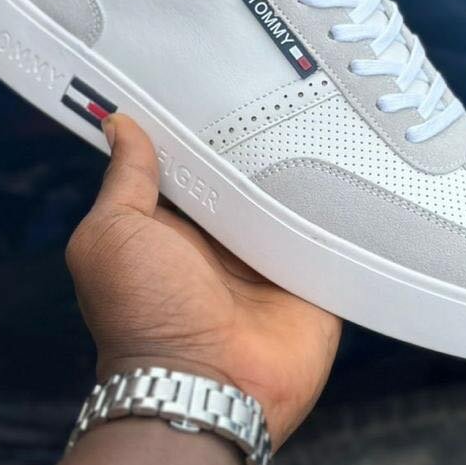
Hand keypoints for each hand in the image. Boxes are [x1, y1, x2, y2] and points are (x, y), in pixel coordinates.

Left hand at [66, 114, 341, 448]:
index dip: (201, 126)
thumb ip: (124, 180)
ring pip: (292, 196)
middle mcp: (223, 239)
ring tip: (325, 110)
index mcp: (175, 225)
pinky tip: (355, 163)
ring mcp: (271, 257)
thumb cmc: (145, 315)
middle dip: (259, 139)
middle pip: (247, 175)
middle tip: (281, 85)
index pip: (193, 162)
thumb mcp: (111, 236)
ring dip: (303, 168)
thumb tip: (119, 125)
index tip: (217, 78)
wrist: (208, 386)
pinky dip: (340, 207)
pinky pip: (331, 233)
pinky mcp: (314, 276)